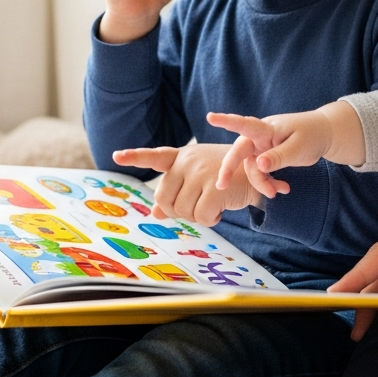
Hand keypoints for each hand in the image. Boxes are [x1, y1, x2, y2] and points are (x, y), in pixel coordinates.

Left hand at [112, 143, 262, 225]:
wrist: (261, 174)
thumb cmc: (228, 177)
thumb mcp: (200, 181)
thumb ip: (177, 193)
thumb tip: (155, 213)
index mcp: (183, 157)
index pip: (155, 156)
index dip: (135, 157)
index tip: (116, 156)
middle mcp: (188, 161)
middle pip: (163, 199)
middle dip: (177, 211)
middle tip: (196, 208)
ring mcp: (201, 172)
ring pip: (182, 211)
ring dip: (197, 217)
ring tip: (212, 205)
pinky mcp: (215, 187)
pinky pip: (201, 216)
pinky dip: (210, 220)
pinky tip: (220, 211)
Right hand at [207, 102, 364, 196]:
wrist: (323, 135)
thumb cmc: (311, 135)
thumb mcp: (298, 148)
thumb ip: (278, 157)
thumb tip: (258, 165)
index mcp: (266, 129)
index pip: (244, 124)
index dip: (226, 121)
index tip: (210, 117)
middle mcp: (259, 138)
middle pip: (239, 153)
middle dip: (229, 169)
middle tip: (221, 185)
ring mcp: (262, 148)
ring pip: (252, 168)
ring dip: (261, 182)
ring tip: (277, 192)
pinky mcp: (266, 158)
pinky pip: (262, 173)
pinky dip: (270, 182)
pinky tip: (283, 189)